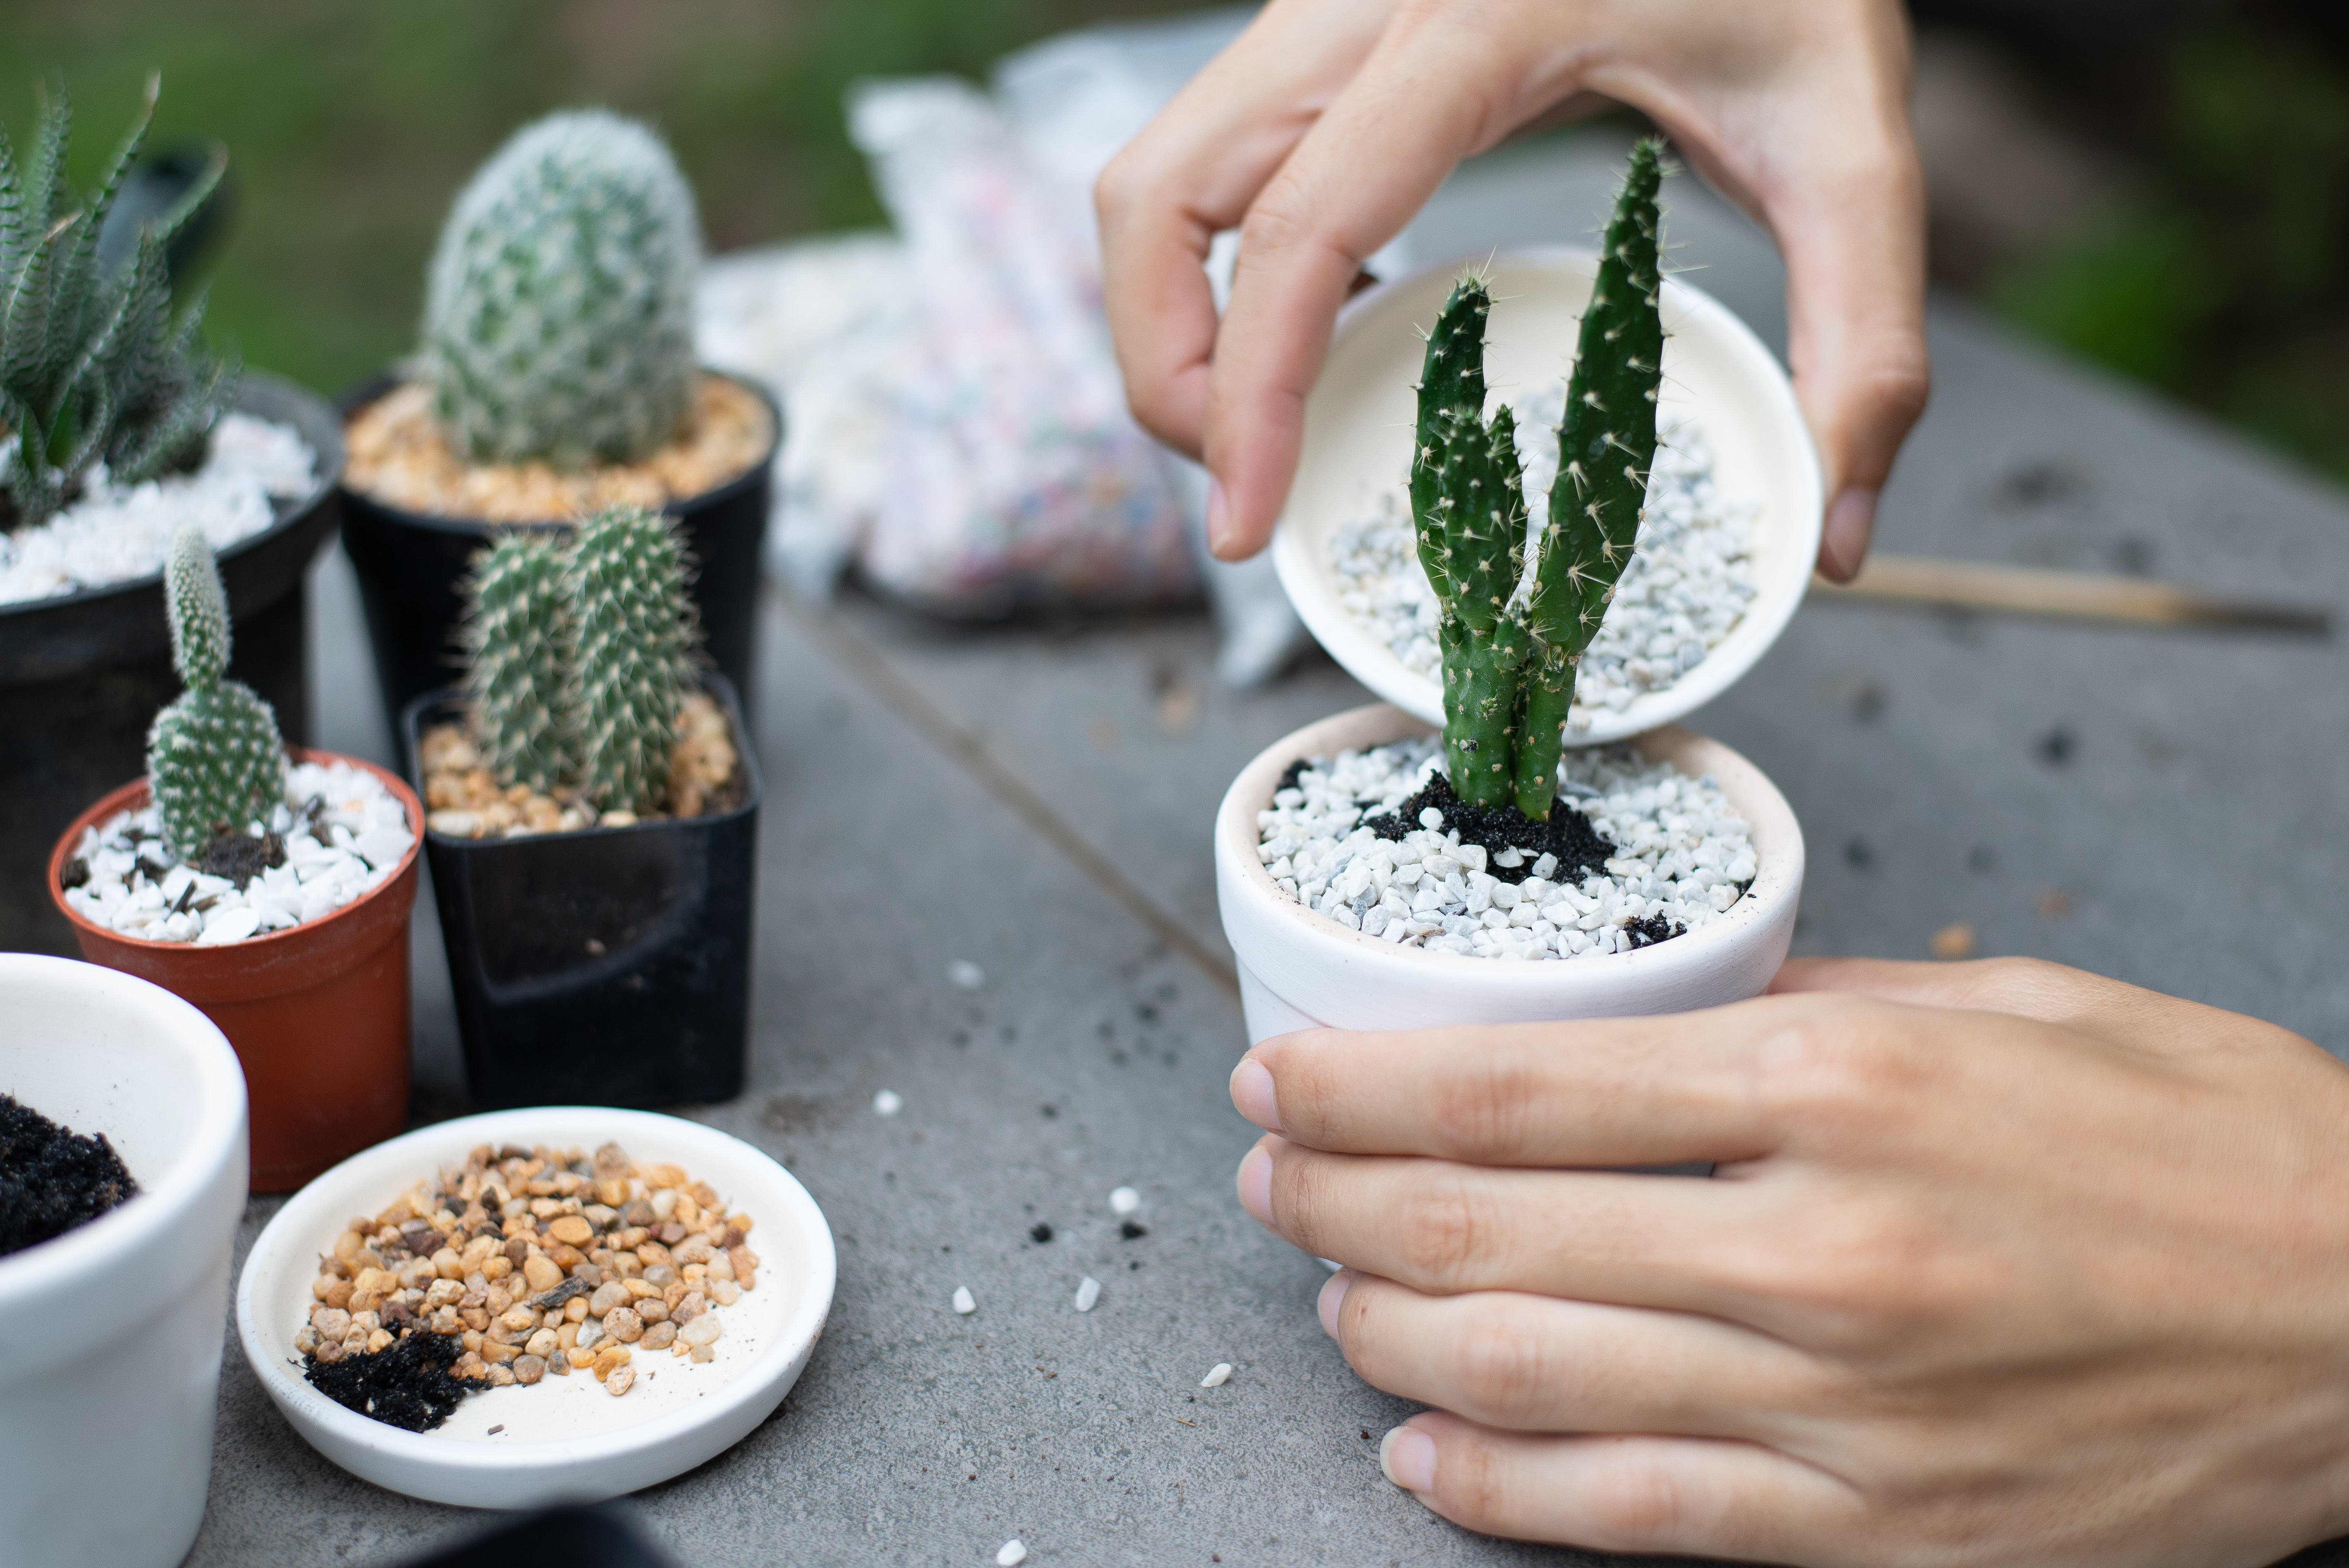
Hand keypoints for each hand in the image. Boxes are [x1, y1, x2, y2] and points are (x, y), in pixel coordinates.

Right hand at [1096, 0, 1929, 579]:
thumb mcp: (1854, 143)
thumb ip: (1865, 337)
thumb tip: (1841, 530)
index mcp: (1467, 27)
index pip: (1297, 230)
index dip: (1246, 395)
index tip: (1246, 523)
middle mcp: (1355, 5)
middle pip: (1156, 199)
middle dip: (1168, 370)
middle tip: (1243, 491)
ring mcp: (1318, 8)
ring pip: (1153, 173)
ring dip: (1169, 318)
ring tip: (1257, 426)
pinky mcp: (1318, 28)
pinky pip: (1206, 155)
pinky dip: (1215, 264)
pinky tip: (1310, 328)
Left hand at [1228, 957, 2348, 1564]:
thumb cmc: (2209, 1146)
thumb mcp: (2012, 1010)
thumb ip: (1813, 1005)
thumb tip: (1661, 1010)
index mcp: (1844, 1089)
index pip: (1516, 1081)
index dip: (1361, 1080)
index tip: (1283, 1075)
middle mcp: (1817, 1251)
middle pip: (1482, 1223)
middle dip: (1333, 1196)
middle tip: (1268, 1175)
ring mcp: (1842, 1411)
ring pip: (1521, 1375)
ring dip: (1381, 1331)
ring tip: (1323, 1291)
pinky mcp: (1879, 1533)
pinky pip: (1627, 1518)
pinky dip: (1492, 1490)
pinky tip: (1417, 1451)